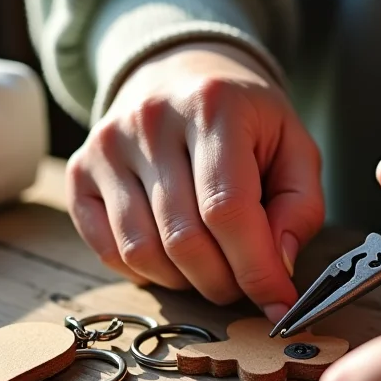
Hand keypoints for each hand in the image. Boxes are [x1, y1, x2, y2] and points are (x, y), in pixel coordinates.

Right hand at [67, 42, 323, 321]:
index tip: (279, 305)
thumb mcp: (295, 148)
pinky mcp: (80, 172)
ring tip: (212, 269)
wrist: (180, 75)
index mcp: (213, 107)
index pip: (228, 211)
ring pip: (143, 252)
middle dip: (224, 283)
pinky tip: (173, 258)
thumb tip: (277, 266)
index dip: (257, 271)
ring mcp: (107, 147)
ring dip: (185, 282)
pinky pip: (109, 250)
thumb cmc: (245, 121)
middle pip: (184, 240)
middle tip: (245, 285)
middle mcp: (150, 122)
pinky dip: (146, 272)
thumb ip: (300, 207)